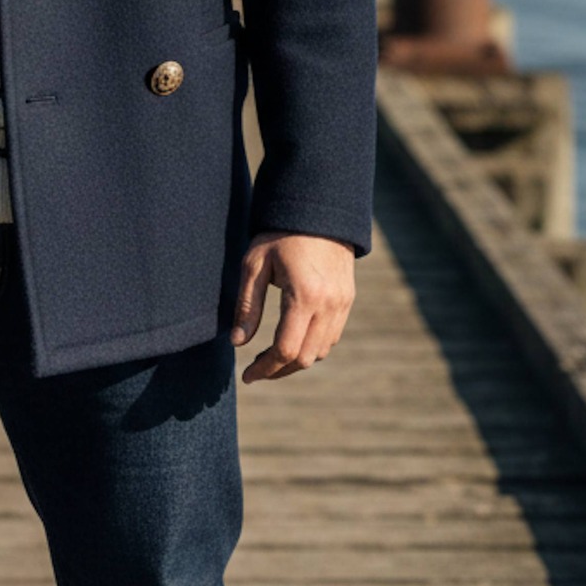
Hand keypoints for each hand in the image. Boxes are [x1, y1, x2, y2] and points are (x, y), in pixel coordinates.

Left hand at [231, 230, 355, 383]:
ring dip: (296, 361)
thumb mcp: (255, 265)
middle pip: (305, 358)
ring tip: (271, 357)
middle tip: (256, 369)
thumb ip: (248, 306)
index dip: (265, 369)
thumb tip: (238, 343)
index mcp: (304, 296)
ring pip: (321, 351)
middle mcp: (329, 305)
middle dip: (279, 370)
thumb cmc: (280, 234)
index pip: (285, 350)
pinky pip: (332, 337)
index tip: (247, 376)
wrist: (319, 210)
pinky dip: (312, 347)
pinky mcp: (347, 299)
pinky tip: (292, 340)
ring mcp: (342, 304)